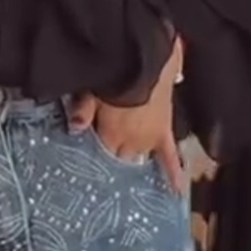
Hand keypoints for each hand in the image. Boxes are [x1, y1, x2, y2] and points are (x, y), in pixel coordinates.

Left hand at [69, 37, 184, 192]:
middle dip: (113, 164)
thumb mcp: (94, 89)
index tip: (89, 168)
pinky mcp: (165, 131)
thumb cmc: (118, 72)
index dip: (95, 160)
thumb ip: (82, 110)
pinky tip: (176, 190)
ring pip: (139, 159)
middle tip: (108, 175)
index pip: (99, 156)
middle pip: (119, 161)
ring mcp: (148, 139)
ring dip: (134, 163)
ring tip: (132, 184)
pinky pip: (170, 155)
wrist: (149, 60)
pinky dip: (174, 172)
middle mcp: (129, 143)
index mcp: (110, 135)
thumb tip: (73, 130)